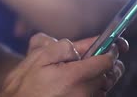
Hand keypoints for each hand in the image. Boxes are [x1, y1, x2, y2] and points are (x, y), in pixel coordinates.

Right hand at [0, 33, 125, 96]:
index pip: (106, 61)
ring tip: (86, 69)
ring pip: (105, 86)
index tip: (110, 44)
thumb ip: (62, 47)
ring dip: (101, 76)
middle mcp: (83, 92)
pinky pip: (96, 96)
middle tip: (101, 55)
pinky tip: (80, 82)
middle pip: (110, 74)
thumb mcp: (39, 57)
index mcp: (74, 76)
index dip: (110, 49)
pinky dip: (94, 87)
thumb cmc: (26, 82)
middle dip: (109, 63)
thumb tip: (79, 47)